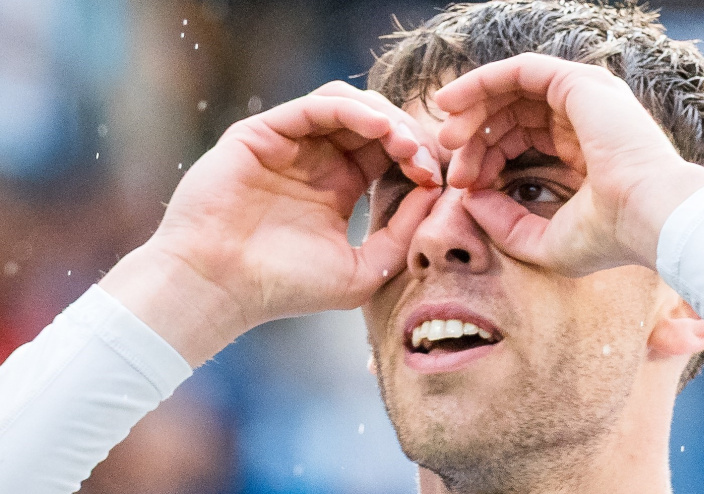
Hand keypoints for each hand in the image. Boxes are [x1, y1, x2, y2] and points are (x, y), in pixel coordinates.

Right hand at [101, 82, 441, 363]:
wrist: (220, 288)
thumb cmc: (285, 287)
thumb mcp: (362, 269)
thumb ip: (400, 233)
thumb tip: (436, 192)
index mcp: (338, 186)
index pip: (389, 152)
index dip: (418, 157)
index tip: (438, 179)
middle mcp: (315, 159)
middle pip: (374, 123)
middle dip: (408, 134)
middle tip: (427, 157)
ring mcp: (288, 143)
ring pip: (348, 105)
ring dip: (385, 118)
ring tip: (406, 144)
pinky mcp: (262, 132)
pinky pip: (316, 106)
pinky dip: (353, 111)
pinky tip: (379, 130)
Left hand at [433, 53, 703, 273]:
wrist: (648, 219)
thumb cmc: (609, 237)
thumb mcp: (544, 241)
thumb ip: (504, 223)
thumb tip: (469, 198)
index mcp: (583, 147)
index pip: (523, 138)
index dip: (487, 158)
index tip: (465, 187)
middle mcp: (584, 116)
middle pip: (513, 113)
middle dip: (475, 137)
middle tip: (451, 165)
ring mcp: (584, 96)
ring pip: (512, 89)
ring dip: (472, 107)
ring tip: (446, 136)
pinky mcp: (576, 83)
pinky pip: (519, 70)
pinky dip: (482, 81)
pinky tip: (452, 102)